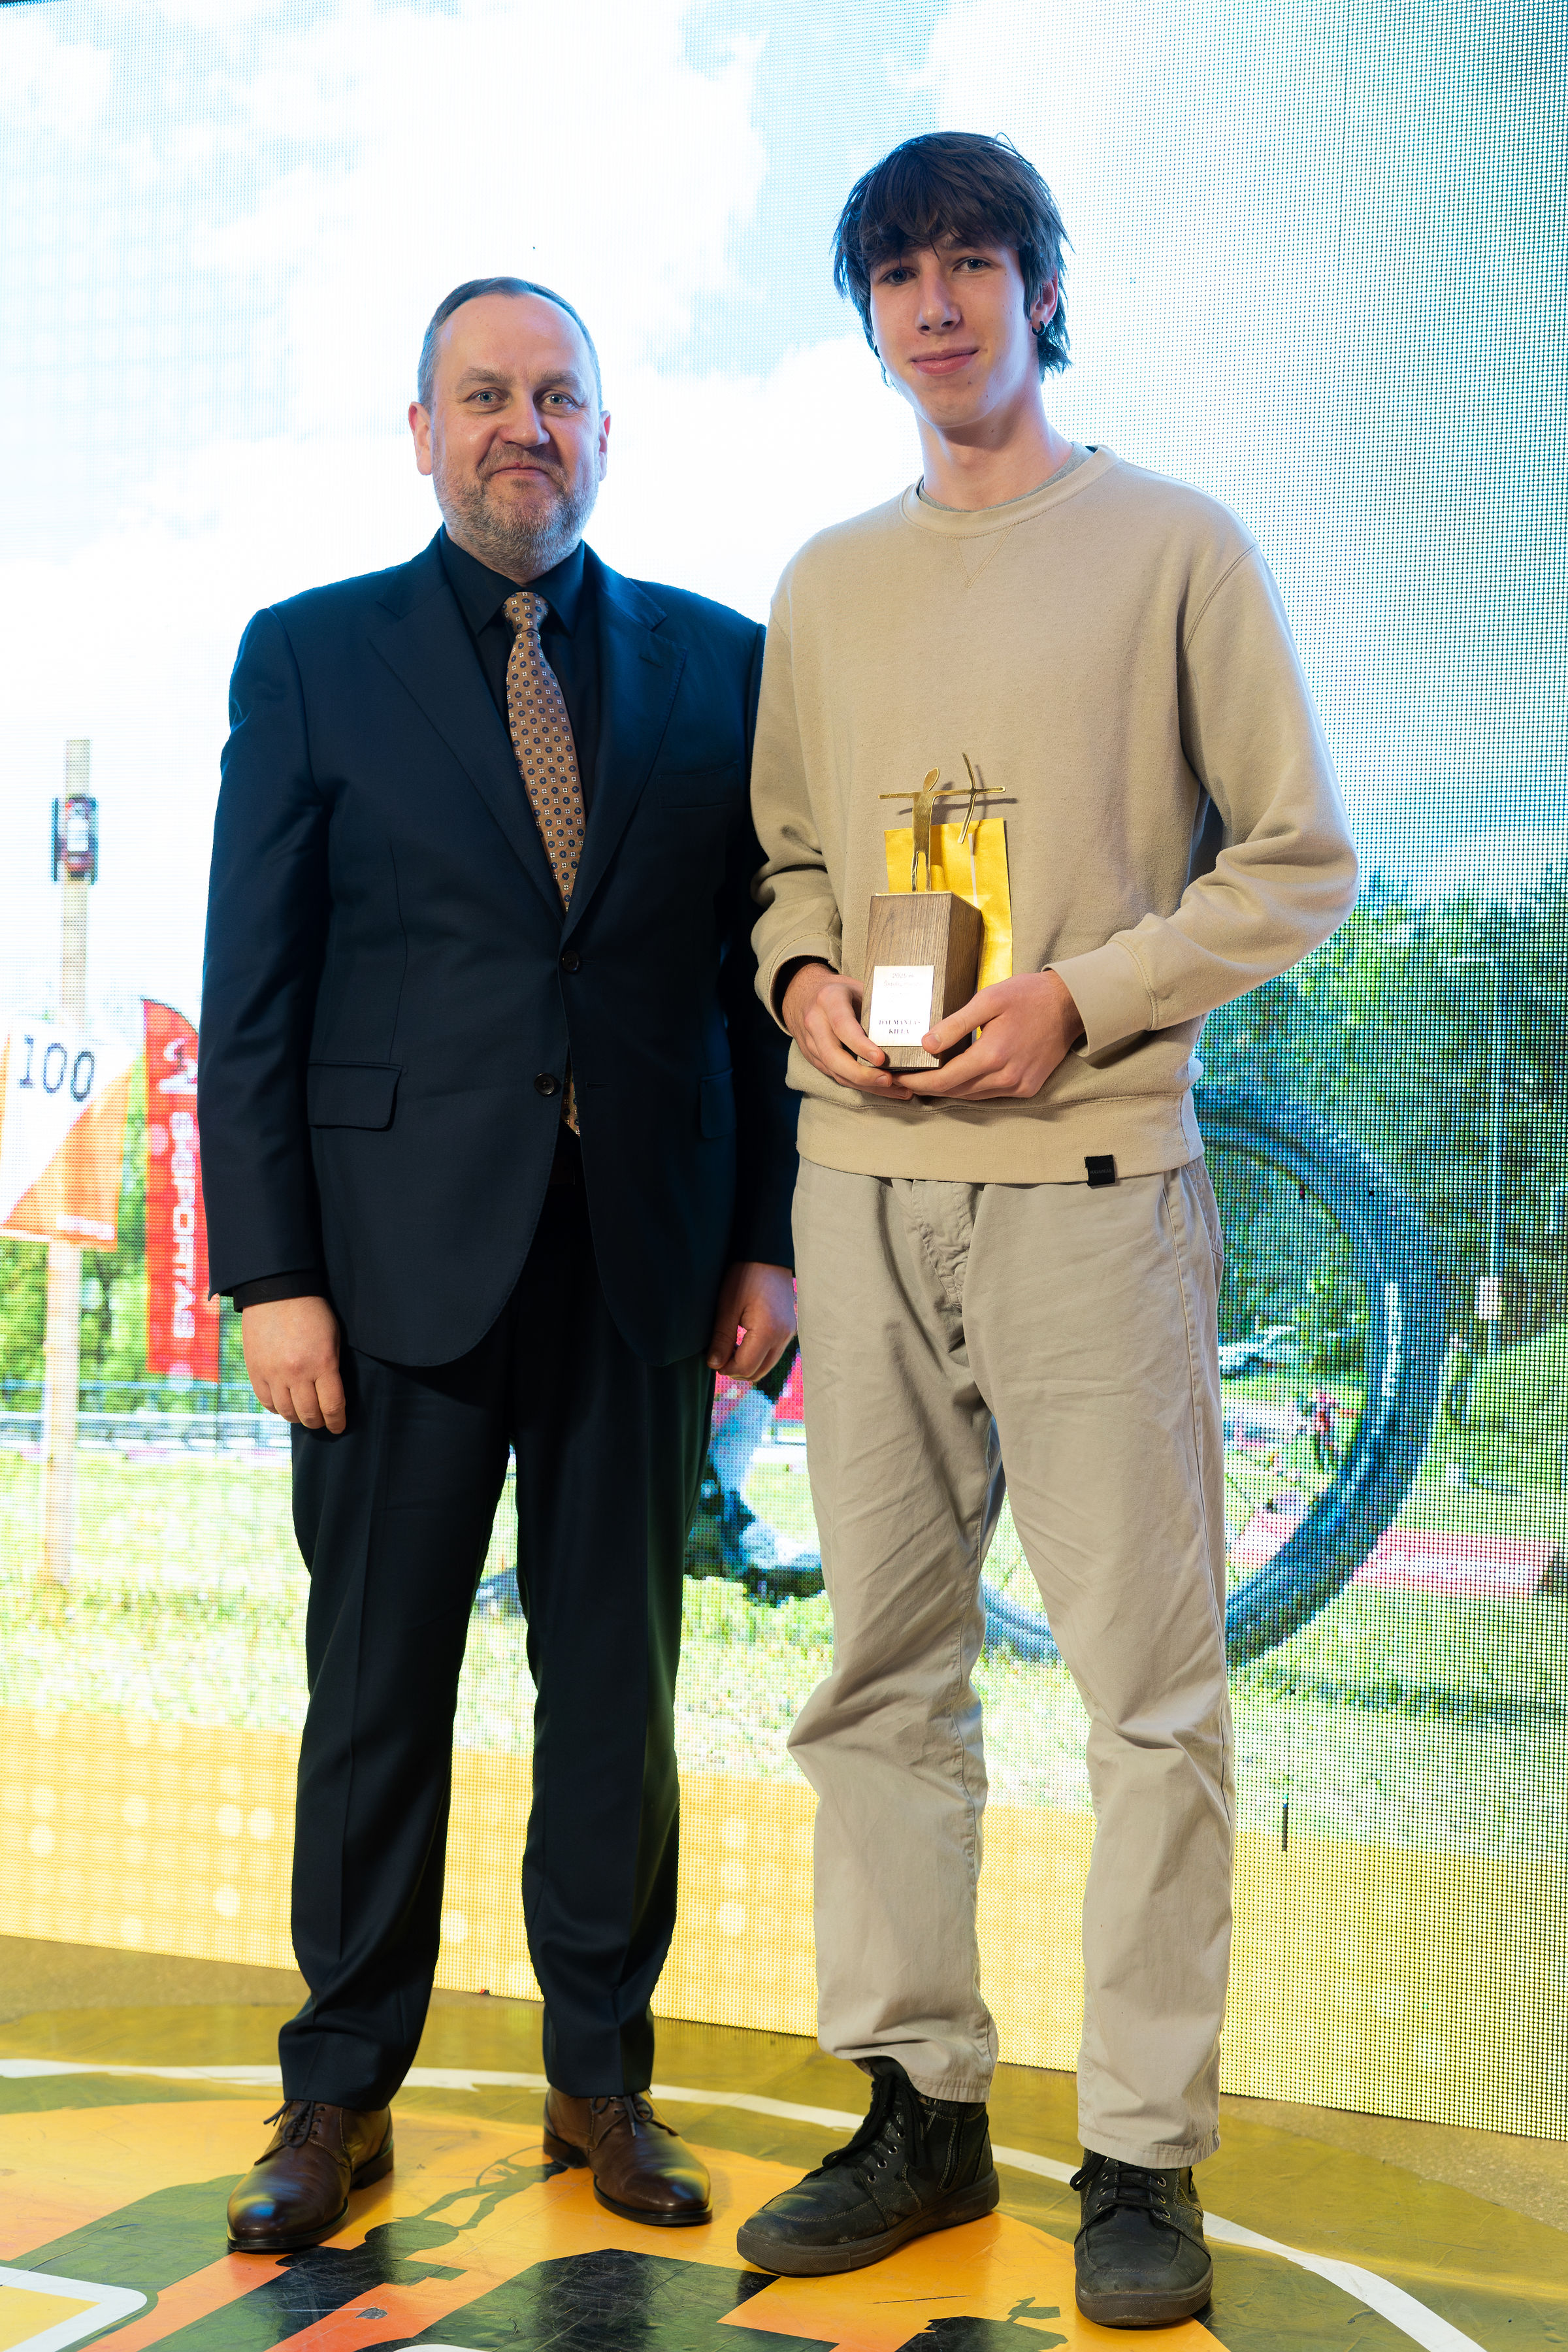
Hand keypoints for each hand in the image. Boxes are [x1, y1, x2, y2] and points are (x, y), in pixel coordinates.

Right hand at [241, 1295, 346, 1432]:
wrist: (277, 1292)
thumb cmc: (313, 1313)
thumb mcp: (333, 1339)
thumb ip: (332, 1368)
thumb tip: (331, 1397)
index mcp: (322, 1363)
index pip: (332, 1406)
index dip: (337, 1422)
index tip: (339, 1427)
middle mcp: (297, 1373)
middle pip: (309, 1414)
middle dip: (319, 1422)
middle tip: (322, 1421)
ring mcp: (273, 1374)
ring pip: (287, 1412)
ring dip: (298, 1417)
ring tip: (304, 1414)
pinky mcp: (255, 1371)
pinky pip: (267, 1402)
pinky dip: (277, 1408)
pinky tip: (284, 1405)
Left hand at [706, 1262, 796, 1382]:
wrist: (767, 1255)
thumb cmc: (745, 1276)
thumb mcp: (727, 1306)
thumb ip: (721, 1338)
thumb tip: (715, 1365)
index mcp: (769, 1332)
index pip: (746, 1367)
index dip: (726, 1368)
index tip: (713, 1360)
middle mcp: (784, 1337)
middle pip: (758, 1372)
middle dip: (736, 1369)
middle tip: (719, 1356)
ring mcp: (789, 1333)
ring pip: (766, 1365)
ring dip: (747, 1363)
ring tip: (729, 1348)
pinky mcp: (789, 1329)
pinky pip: (773, 1353)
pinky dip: (757, 1355)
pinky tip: (742, 1341)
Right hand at [781, 959, 913, 1101]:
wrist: (801, 995)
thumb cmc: (838, 991)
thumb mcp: (856, 987)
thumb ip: (875, 1003)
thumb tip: (911, 1019)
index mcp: (828, 1001)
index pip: (843, 1027)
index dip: (861, 1046)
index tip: (881, 1059)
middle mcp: (815, 1024)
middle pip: (834, 1057)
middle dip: (862, 1074)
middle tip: (888, 1080)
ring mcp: (811, 1044)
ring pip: (836, 1072)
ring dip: (866, 1085)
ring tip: (896, 1089)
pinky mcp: (814, 1059)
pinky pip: (837, 1076)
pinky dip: (861, 1085)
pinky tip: (884, 1088)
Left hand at [901, 970, 1084, 1101]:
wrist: (1070, 1005)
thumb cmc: (1028, 996)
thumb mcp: (988, 1000)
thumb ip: (956, 1024)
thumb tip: (926, 1044)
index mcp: (992, 1055)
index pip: (944, 1080)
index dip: (918, 1082)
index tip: (898, 1079)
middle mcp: (1006, 1077)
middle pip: (956, 1092)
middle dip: (928, 1088)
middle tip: (905, 1080)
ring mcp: (1019, 1086)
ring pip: (973, 1096)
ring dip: (950, 1090)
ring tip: (927, 1080)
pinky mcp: (1028, 1088)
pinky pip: (992, 1094)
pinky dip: (973, 1088)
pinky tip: (961, 1077)